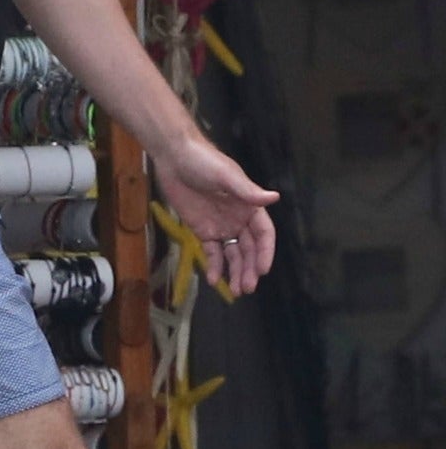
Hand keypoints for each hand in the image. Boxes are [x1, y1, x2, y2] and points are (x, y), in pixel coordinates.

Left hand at [153, 131, 279, 297]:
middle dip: (250, 268)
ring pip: (233, 254)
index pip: (264, 234)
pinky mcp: (203, 230)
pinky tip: (214, 280)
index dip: (265, 252)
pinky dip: (214, 266)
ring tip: (236, 291)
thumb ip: (248, 191)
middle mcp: (239, 218)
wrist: (174, 157)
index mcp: (249, 206)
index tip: (262, 270)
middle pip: (249, 248)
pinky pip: (212, 252)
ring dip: (235, 272)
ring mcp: (221, 225)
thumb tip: (274, 197)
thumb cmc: (204, 162)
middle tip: (247, 288)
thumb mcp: (226, 176)